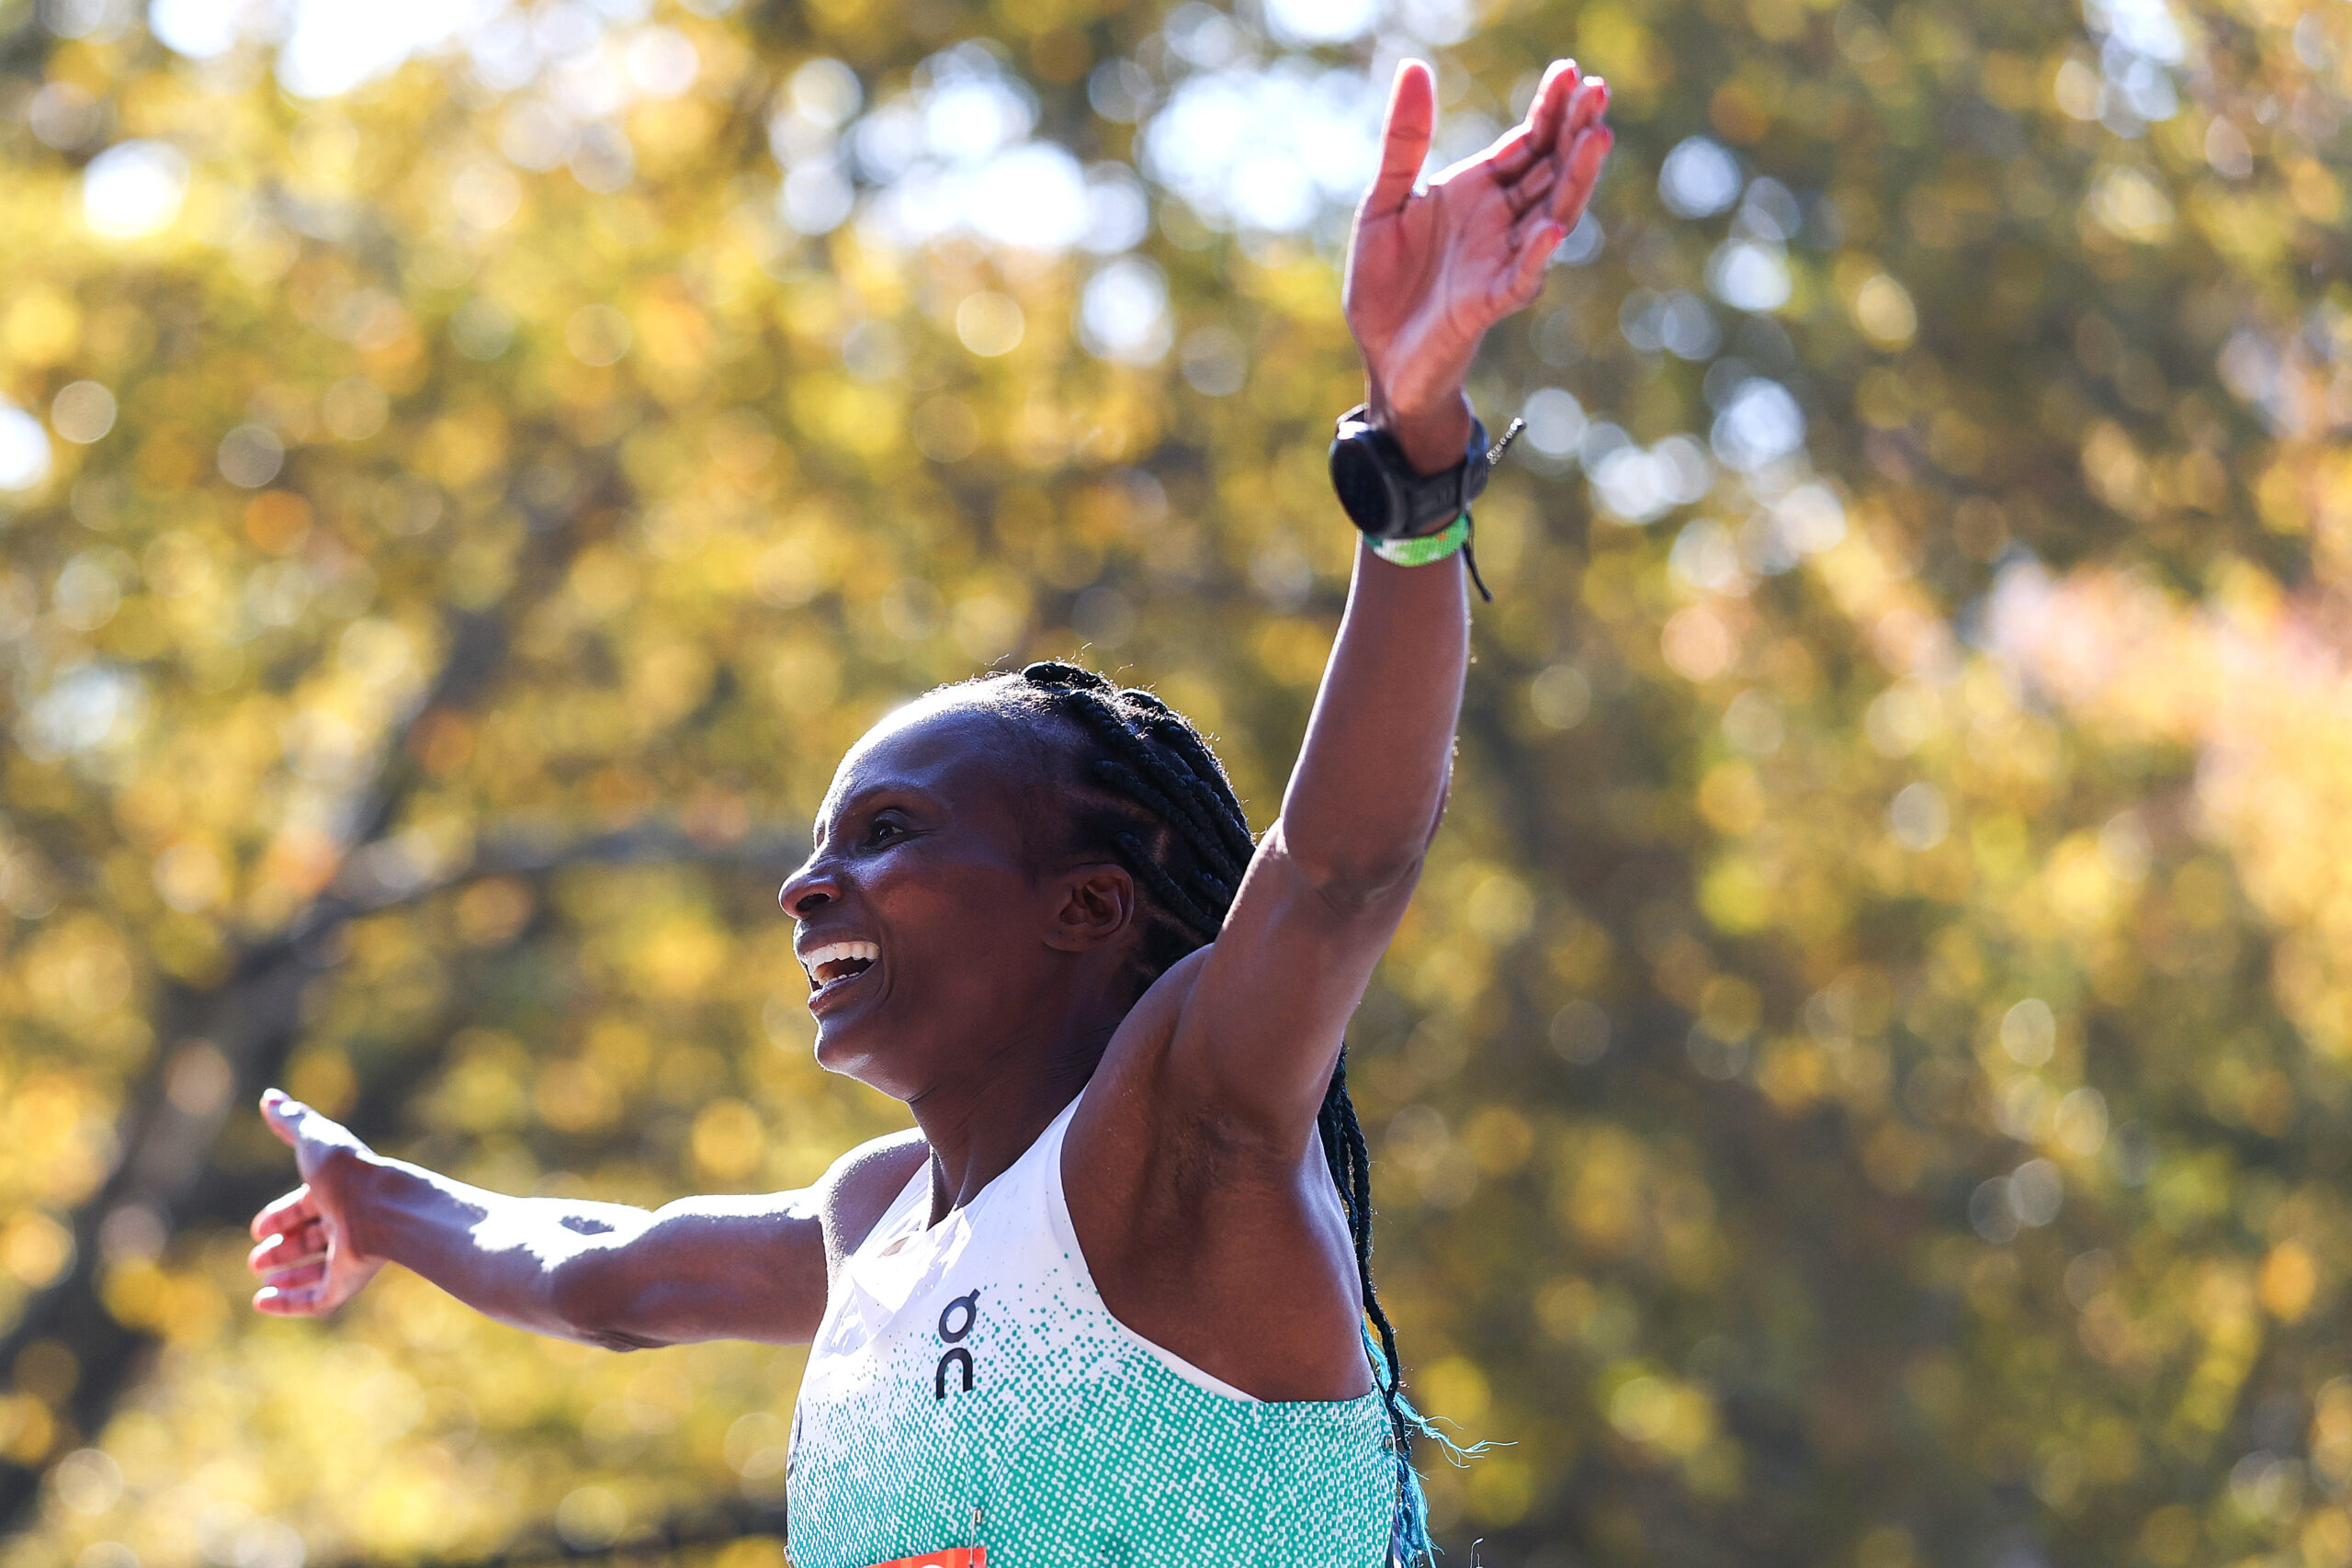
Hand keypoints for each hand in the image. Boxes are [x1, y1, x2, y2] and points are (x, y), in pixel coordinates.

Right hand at [248, 1089, 385, 1315]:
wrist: (384, 1207)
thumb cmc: (348, 1172)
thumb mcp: (314, 1140)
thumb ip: (292, 1120)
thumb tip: (270, 1096)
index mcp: (340, 1191)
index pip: (307, 1206)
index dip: (282, 1215)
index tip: (258, 1228)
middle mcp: (347, 1223)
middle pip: (312, 1239)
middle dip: (284, 1247)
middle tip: (256, 1258)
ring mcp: (350, 1255)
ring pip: (317, 1269)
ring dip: (287, 1275)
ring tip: (261, 1280)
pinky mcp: (348, 1283)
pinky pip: (317, 1300)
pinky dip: (289, 1303)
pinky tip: (262, 1302)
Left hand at [1343, 58, 1611, 470]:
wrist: (1380, 356)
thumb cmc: (1385, 283)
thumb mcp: (1384, 201)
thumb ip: (1404, 141)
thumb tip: (1415, 67)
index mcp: (1478, 192)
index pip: (1526, 143)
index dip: (1549, 110)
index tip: (1570, 71)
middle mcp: (1501, 223)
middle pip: (1549, 170)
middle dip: (1575, 132)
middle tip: (1598, 90)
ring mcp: (1502, 261)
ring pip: (1551, 214)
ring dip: (1574, 180)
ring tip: (1597, 139)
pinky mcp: (1490, 303)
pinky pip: (1521, 277)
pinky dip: (1537, 255)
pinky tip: (1552, 230)